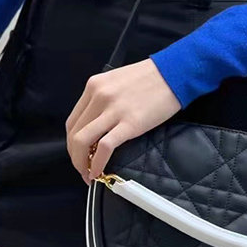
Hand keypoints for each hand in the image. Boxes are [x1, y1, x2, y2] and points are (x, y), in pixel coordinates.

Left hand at [66, 58, 180, 184]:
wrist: (175, 72)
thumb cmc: (151, 77)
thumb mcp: (117, 81)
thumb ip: (103, 99)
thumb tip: (98, 125)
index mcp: (94, 86)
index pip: (72, 121)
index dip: (71, 143)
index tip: (78, 154)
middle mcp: (99, 97)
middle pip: (74, 134)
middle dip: (75, 157)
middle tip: (82, 169)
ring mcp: (113, 110)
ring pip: (83, 141)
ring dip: (81, 163)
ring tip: (88, 174)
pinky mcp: (130, 123)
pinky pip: (105, 147)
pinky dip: (97, 163)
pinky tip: (99, 172)